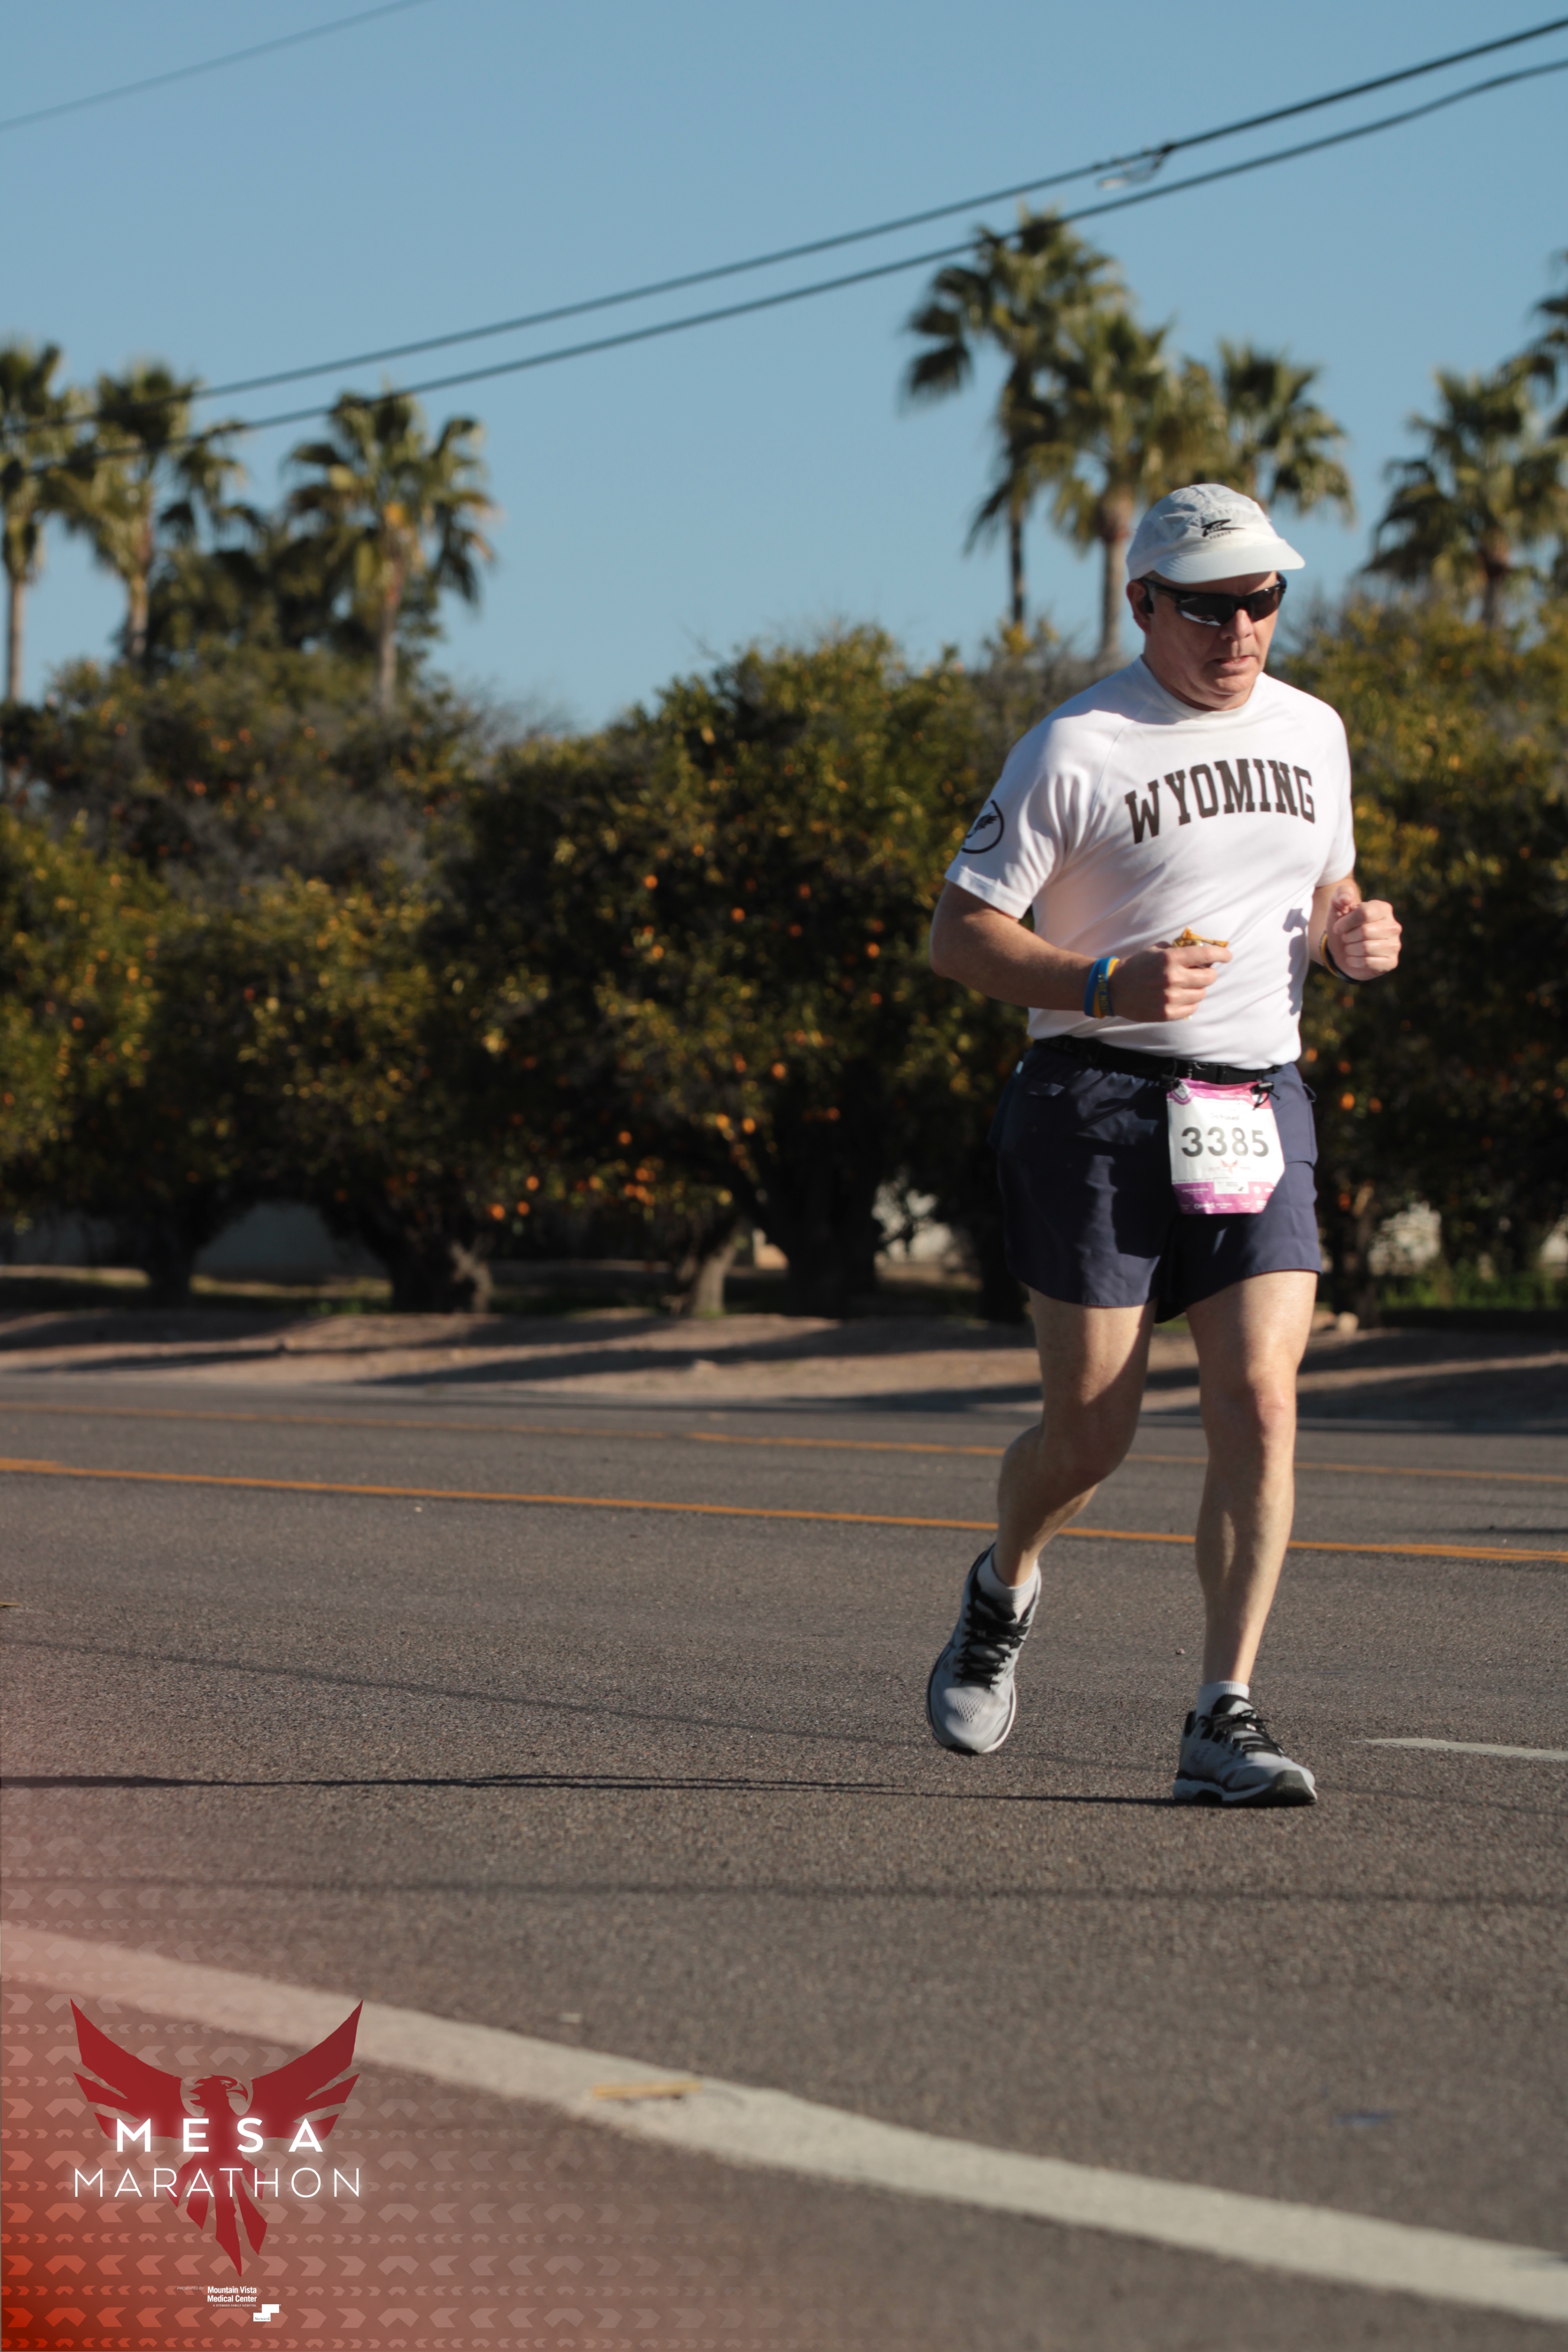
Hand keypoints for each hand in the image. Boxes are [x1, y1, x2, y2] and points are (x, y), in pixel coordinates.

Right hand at [1107, 938, 1231, 1021]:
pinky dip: (1190, 1002)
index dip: (1221, 954)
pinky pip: (1192, 1008)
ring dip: (1198, 989)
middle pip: (1209, 977)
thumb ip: (1178, 950)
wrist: (1113, 988)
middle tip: (1201, 972)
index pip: (1206, 954)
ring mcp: (1170, 998)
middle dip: (1208, 973)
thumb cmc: (1136, 966)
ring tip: (1187, 986)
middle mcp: (1173, 978)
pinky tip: (1181, 997)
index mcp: (1170, 958)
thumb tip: (1201, 951)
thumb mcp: (1155, 950)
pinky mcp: (1167, 1013)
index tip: (1227, 956)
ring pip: (1202, 994)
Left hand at [1327, 892, 1400, 979]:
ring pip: (1366, 948)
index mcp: (1384, 909)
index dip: (1346, 922)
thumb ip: (1340, 894)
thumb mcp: (1337, 907)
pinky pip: (1369, 963)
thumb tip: (1347, 898)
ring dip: (1350, 949)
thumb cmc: (1343, 926)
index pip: (1364, 913)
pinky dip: (1354, 961)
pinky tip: (1354, 958)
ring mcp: (1395, 945)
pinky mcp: (1391, 962)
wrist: (1343, 950)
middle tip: (1346, 938)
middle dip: (1348, 937)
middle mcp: (1393, 926)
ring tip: (1350, 947)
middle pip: (1364, 931)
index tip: (1338, 928)